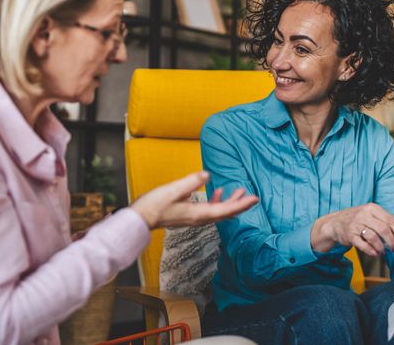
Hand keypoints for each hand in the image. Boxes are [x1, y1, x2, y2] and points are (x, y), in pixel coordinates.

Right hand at [131, 171, 258, 228]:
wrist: (139, 219)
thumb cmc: (154, 205)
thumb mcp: (173, 190)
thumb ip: (191, 181)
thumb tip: (207, 175)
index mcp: (198, 214)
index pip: (226, 210)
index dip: (241, 204)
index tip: (254, 199)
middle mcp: (198, 218)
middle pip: (225, 213)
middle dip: (239, 204)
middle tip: (251, 195)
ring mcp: (193, 218)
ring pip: (217, 212)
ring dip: (228, 202)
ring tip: (238, 191)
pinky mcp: (187, 215)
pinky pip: (207, 210)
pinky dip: (215, 201)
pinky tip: (215, 192)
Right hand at [310, 203, 393, 255]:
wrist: (336, 222)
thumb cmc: (359, 220)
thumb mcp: (372, 215)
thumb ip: (386, 223)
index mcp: (372, 208)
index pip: (390, 220)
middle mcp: (363, 214)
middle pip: (383, 229)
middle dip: (392, 242)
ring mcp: (355, 224)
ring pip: (374, 237)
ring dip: (381, 248)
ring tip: (383, 251)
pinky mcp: (349, 235)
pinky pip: (363, 245)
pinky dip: (371, 251)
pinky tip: (375, 253)